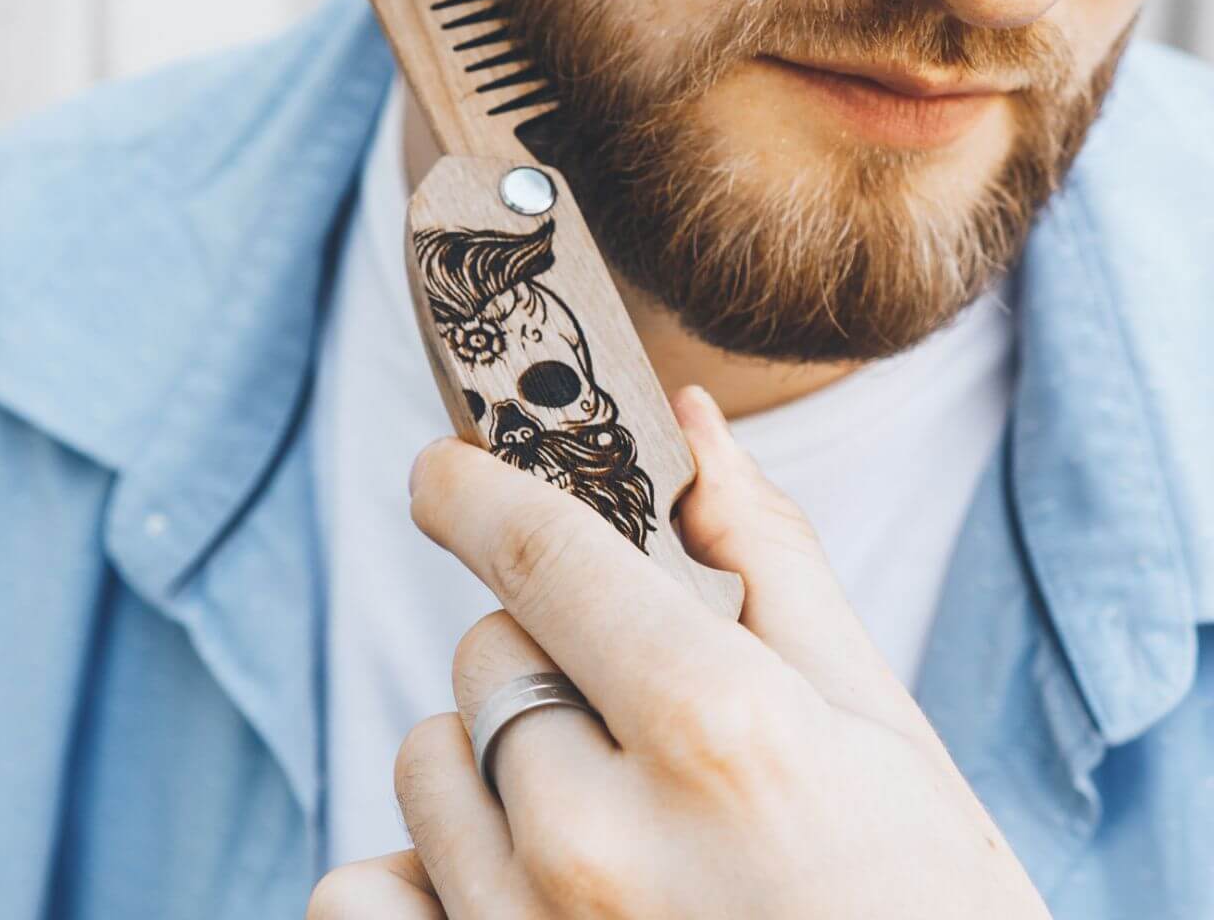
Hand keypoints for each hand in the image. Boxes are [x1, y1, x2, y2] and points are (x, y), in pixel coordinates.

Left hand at [308, 386, 1049, 919]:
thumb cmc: (928, 914)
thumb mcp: (881, 730)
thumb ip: (771, 560)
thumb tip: (688, 418)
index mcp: (718, 733)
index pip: (540, 552)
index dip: (475, 488)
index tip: (442, 470)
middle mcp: (599, 840)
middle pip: (488, 652)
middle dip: (551, 655)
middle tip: (644, 726)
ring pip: (430, 759)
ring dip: (494, 763)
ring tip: (608, 826)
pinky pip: (361, 895)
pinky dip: (418, 876)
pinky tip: (513, 889)